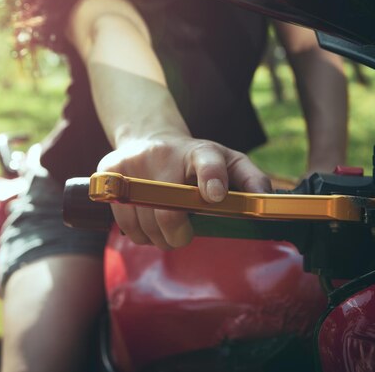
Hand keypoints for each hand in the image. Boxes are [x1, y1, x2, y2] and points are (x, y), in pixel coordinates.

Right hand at [97, 135, 270, 249]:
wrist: (148, 138)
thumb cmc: (196, 161)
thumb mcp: (229, 162)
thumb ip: (251, 180)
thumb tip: (266, 202)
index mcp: (200, 151)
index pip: (208, 162)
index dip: (211, 179)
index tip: (215, 196)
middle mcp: (164, 153)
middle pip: (169, 212)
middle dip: (178, 235)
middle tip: (183, 236)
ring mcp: (133, 161)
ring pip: (144, 224)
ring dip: (157, 237)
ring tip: (164, 225)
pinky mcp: (108, 172)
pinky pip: (124, 222)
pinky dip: (137, 232)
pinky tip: (146, 220)